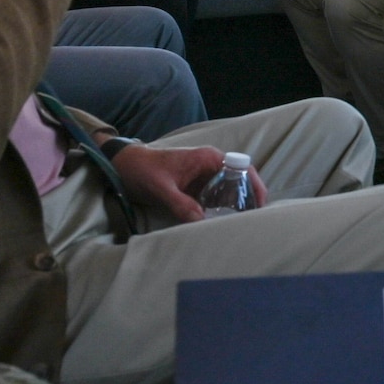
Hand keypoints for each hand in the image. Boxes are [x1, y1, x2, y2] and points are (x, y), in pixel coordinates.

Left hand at [112, 144, 268, 223]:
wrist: (122, 165)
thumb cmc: (142, 169)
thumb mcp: (161, 188)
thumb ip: (181, 204)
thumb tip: (201, 222)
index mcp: (208, 158)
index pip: (242, 169)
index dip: (255, 186)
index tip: (260, 206)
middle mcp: (211, 165)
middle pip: (239, 181)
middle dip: (247, 200)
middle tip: (251, 221)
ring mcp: (204, 176)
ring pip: (228, 191)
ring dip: (234, 206)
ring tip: (239, 225)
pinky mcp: (196, 187)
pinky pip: (214, 198)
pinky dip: (219, 209)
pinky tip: (220, 222)